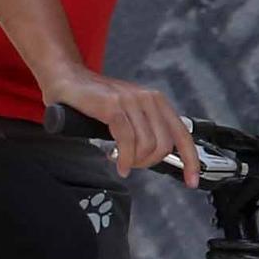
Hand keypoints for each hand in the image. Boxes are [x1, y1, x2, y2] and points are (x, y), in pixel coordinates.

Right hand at [47, 64, 196, 184]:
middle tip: (132, 163)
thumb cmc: (96, 99)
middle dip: (149, 162)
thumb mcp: (130, 112)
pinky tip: (119, 164)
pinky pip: (126, 141)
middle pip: (164, 146)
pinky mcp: (112, 106)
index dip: (191, 161)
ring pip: (146, 146)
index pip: (183, 135)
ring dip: (134, 161)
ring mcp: (130, 101)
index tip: (191, 181)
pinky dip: (124, 158)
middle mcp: (148, 99)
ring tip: (122, 160)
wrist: (67, 77)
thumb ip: (146, 128)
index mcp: (157, 102)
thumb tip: (158, 154)